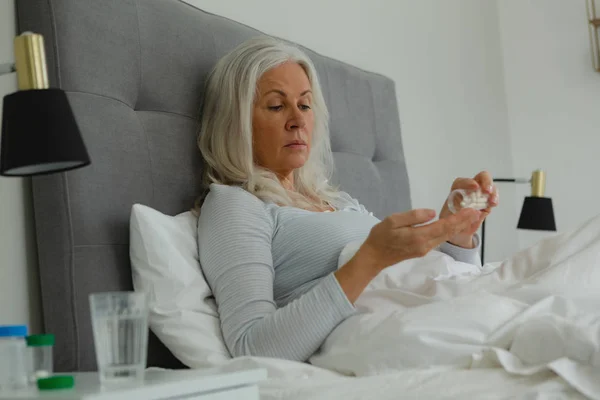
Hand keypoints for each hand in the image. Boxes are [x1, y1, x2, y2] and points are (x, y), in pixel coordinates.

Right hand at [358, 207, 480, 271]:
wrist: (374, 257)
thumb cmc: (380, 236)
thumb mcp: (393, 221)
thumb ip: (414, 216)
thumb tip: (432, 213)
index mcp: (419, 237)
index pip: (443, 226)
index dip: (459, 218)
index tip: (471, 210)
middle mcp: (425, 245)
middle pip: (448, 232)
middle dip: (463, 222)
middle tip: (477, 211)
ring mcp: (424, 249)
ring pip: (445, 236)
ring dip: (458, 227)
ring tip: (469, 216)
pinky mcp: (422, 250)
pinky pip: (439, 239)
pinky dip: (449, 231)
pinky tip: (453, 225)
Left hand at [439, 171, 499, 247]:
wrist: (455, 232)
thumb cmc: (449, 223)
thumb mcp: (448, 221)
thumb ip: (459, 217)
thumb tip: (475, 212)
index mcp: (456, 191)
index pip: (462, 182)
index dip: (468, 182)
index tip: (474, 187)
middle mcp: (469, 190)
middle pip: (481, 177)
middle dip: (486, 181)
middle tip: (487, 191)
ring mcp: (479, 196)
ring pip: (490, 187)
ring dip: (493, 192)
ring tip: (492, 202)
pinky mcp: (486, 203)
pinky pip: (493, 197)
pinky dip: (495, 199)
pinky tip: (493, 204)